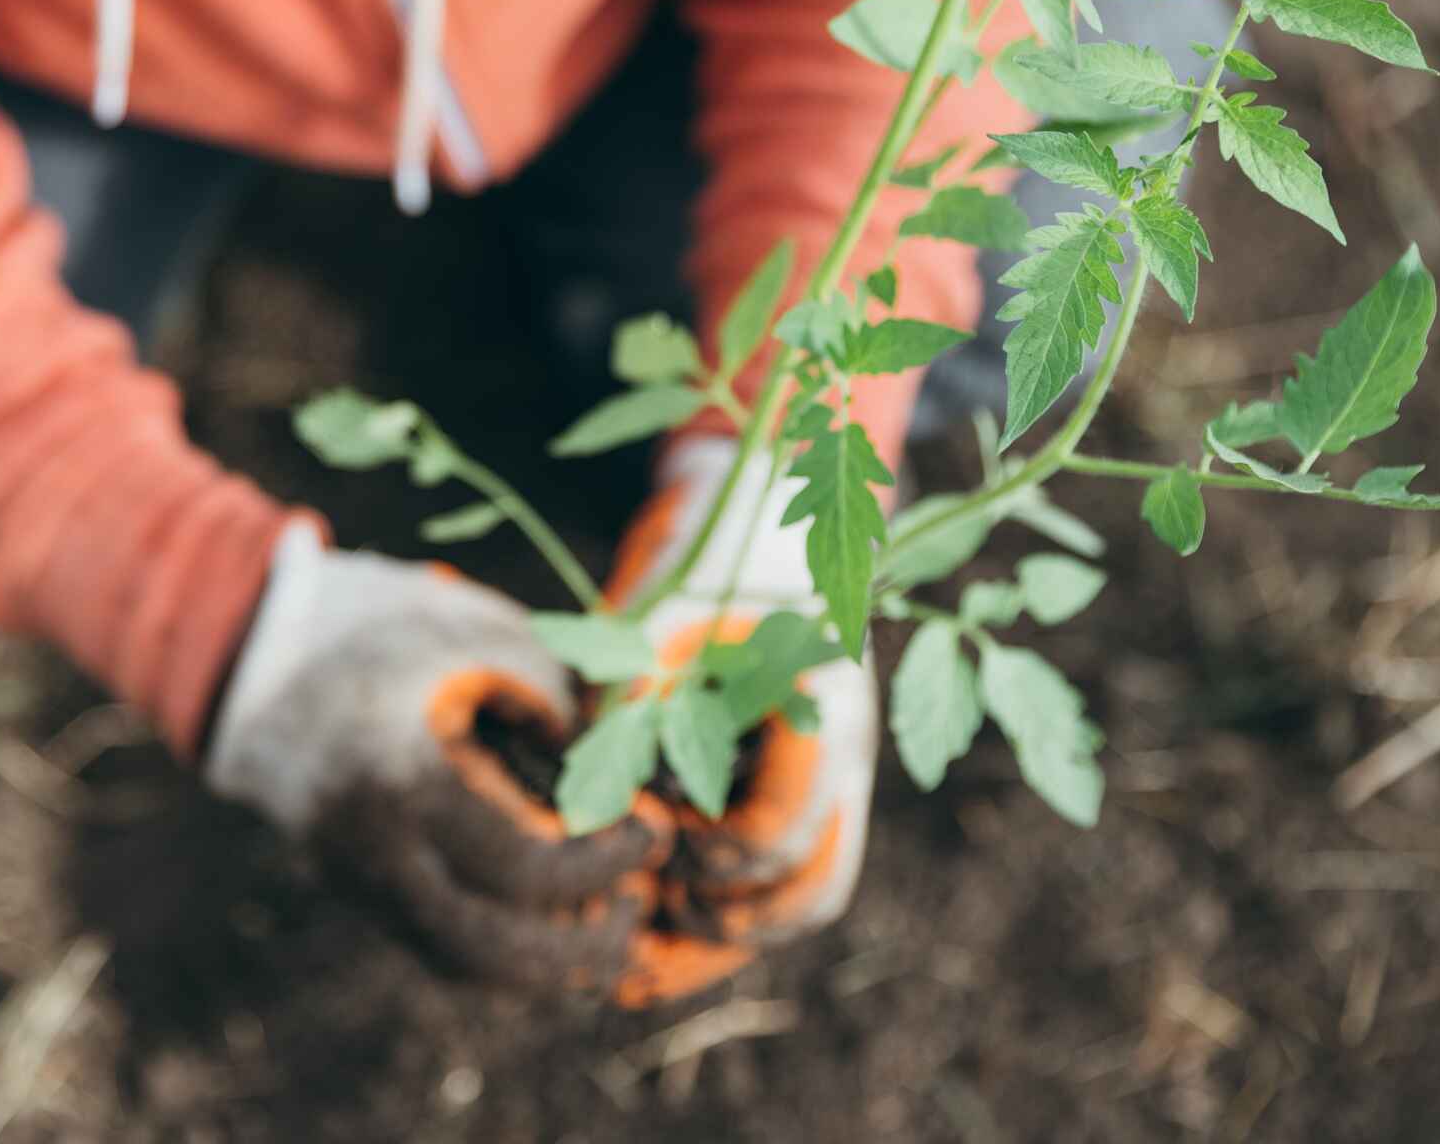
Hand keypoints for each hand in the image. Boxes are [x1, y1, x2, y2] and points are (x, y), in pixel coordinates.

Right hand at [205, 522, 658, 992]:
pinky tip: (543, 919)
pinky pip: (427, 939)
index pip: (524, 865)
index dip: (602, 862)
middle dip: (575, 951)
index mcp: (402, 776)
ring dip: (535, 964)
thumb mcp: (471, 630)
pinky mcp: (345, 880)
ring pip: (454, 960)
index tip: (649, 832)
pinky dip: (491, 944)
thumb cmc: (371, 619)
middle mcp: (368, 844)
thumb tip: (608, 773)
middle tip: (634, 914)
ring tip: (600, 932)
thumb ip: (550, 698)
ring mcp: (349, 872)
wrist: (244, 643)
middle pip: (486, 950)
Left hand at [604, 438, 878, 1007]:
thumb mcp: (656, 617)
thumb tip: (598, 817)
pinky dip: (730, 902)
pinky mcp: (802, 788)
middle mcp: (841, 757)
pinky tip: (654, 907)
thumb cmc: (704, 557)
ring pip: (805, 897)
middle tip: (642, 902)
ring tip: (648, 917)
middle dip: (722, 917)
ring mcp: (829, 778)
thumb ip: (632, 707)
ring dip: (730, 925)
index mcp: (820, 711)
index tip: (646, 828)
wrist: (757, 513)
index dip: (705, 854)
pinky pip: (786, 874)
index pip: (780, 834)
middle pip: (808, 892)